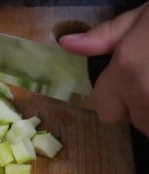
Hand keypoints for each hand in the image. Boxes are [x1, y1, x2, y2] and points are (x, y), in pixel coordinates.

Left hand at [60, 3, 148, 135]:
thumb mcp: (141, 18)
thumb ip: (103, 37)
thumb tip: (67, 44)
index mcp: (127, 72)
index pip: (106, 112)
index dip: (113, 100)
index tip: (124, 86)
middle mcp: (144, 97)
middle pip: (131, 121)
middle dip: (136, 106)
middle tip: (146, 80)